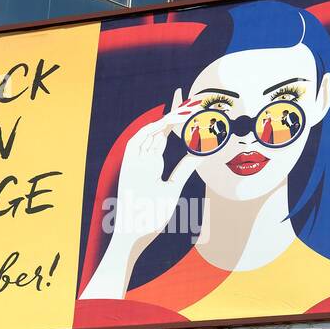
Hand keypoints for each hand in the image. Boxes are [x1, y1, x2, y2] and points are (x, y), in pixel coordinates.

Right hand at [80, 90, 202, 298]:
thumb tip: (202, 154)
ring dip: (165, 120)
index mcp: (154, 163)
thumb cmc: (152, 215)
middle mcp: (144, 158)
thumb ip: (184, 169)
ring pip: (151, 132)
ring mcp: (135, 160)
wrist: (135, 231)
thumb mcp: (173, 188)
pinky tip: (164, 124)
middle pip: (160, 128)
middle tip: (188, 97)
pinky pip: (137, 141)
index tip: (188, 104)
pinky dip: (150, 131)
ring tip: (184, 111)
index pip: (166, 134)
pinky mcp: (127, 164)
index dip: (176, 118)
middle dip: (173, 112)